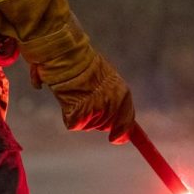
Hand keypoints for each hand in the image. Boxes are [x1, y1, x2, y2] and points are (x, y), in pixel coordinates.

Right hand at [21, 15, 134, 143]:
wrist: (66, 53)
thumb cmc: (82, 62)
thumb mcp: (105, 77)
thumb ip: (113, 98)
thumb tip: (117, 125)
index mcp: (122, 92)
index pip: (127, 120)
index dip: (122, 132)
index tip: (116, 140)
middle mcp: (112, 103)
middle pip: (105, 125)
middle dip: (96, 118)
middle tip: (86, 102)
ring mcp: (96, 110)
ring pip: (89, 125)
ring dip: (82, 115)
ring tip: (75, 94)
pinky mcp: (79, 115)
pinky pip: (75, 124)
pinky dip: (69, 115)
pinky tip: (67, 100)